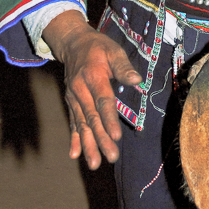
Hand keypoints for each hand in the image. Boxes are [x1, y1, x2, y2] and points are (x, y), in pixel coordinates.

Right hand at [43, 12, 141, 169]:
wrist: (73, 43)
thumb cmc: (98, 47)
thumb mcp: (113, 50)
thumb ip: (123, 66)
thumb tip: (137, 80)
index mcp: (93, 77)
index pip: (103, 102)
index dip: (109, 120)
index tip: (115, 136)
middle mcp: (80, 90)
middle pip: (92, 118)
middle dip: (101, 139)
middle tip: (110, 157)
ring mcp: (74, 98)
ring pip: (81, 124)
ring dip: (88, 145)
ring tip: (94, 164)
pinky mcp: (71, 102)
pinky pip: (73, 122)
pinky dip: (74, 138)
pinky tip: (75, 155)